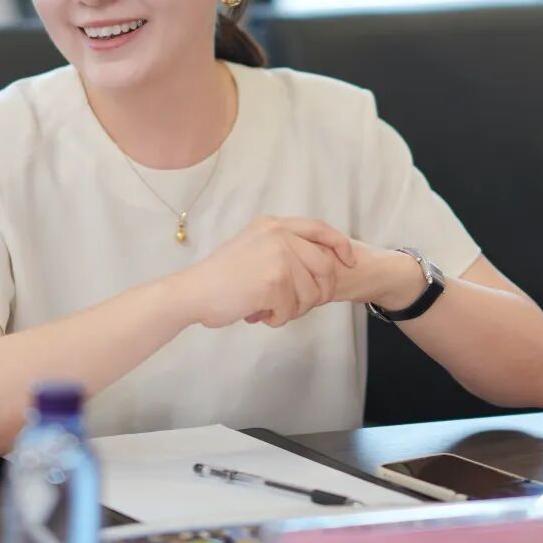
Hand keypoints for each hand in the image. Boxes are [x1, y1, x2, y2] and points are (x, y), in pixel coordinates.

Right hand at [173, 216, 356, 329]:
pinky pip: (291, 309)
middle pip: (325, 266)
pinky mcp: (275, 280)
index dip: (339, 245)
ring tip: (268, 308)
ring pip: (311, 293)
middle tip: (298, 305)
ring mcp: (278, 256)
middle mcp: (278, 234)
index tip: (348, 261)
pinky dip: (277, 318)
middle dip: (319, 292)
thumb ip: (284, 249)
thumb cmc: (221, 278)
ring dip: (293, 309)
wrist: (194, 291)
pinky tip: (257, 313)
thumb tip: (322, 269)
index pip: (320, 228)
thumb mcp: (254, 247)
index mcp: (273, 224)